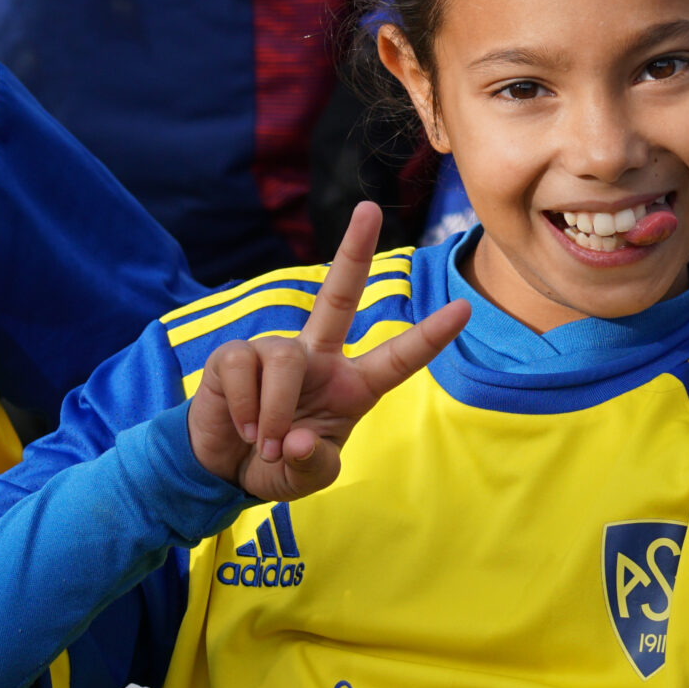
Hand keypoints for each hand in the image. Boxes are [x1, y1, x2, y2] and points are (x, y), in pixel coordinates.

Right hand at [186, 201, 467, 501]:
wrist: (223, 468)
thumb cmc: (277, 464)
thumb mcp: (306, 478)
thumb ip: (312, 466)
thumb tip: (298, 440)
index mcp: (351, 385)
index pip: (397, 358)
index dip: (430, 335)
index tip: (465, 307)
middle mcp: (318, 357)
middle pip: (339, 294)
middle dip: (354, 250)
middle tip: (370, 209)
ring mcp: (275, 349)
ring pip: (286, 359)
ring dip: (276, 412)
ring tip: (266, 443)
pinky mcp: (235, 354)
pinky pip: (246, 369)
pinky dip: (246, 410)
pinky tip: (243, 428)